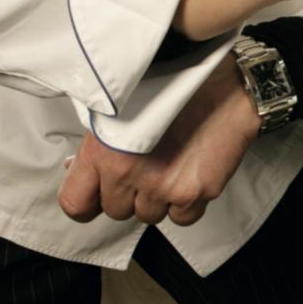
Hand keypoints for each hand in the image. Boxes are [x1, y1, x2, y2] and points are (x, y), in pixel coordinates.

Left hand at [59, 54, 258, 225]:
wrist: (226, 85)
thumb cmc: (175, 88)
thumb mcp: (120, 109)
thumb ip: (98, 145)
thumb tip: (80, 170)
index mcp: (103, 150)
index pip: (75, 203)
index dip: (87, 201)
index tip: (96, 195)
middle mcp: (130, 172)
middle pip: (116, 211)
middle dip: (128, 195)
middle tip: (144, 167)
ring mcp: (163, 186)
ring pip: (149, 216)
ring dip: (157, 199)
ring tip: (170, 166)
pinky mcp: (195, 193)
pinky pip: (181, 218)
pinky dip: (184, 204)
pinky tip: (189, 175)